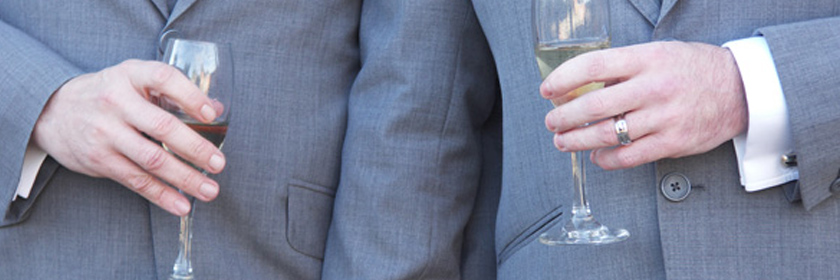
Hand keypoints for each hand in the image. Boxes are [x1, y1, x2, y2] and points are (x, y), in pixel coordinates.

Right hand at [32, 59, 225, 215]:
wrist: (53, 111)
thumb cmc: (108, 94)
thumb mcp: (134, 80)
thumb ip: (172, 92)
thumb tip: (216, 109)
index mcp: (130, 75)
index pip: (163, 79)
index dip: (190, 96)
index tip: (211, 114)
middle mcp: (116, 102)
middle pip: (162, 126)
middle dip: (195, 148)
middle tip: (219, 163)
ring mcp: (106, 133)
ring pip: (152, 160)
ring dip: (185, 178)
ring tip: (210, 190)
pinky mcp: (99, 160)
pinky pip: (137, 181)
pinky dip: (162, 195)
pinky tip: (182, 204)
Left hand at [541, 41, 746, 169]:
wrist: (741, 89)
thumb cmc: (691, 69)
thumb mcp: (657, 55)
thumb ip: (622, 70)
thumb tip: (579, 89)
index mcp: (647, 59)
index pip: (593, 66)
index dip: (563, 79)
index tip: (547, 90)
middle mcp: (654, 87)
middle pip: (594, 105)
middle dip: (563, 117)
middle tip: (550, 122)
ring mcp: (664, 117)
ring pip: (607, 134)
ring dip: (577, 141)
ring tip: (563, 141)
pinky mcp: (673, 142)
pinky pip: (629, 156)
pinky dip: (606, 159)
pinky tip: (596, 156)